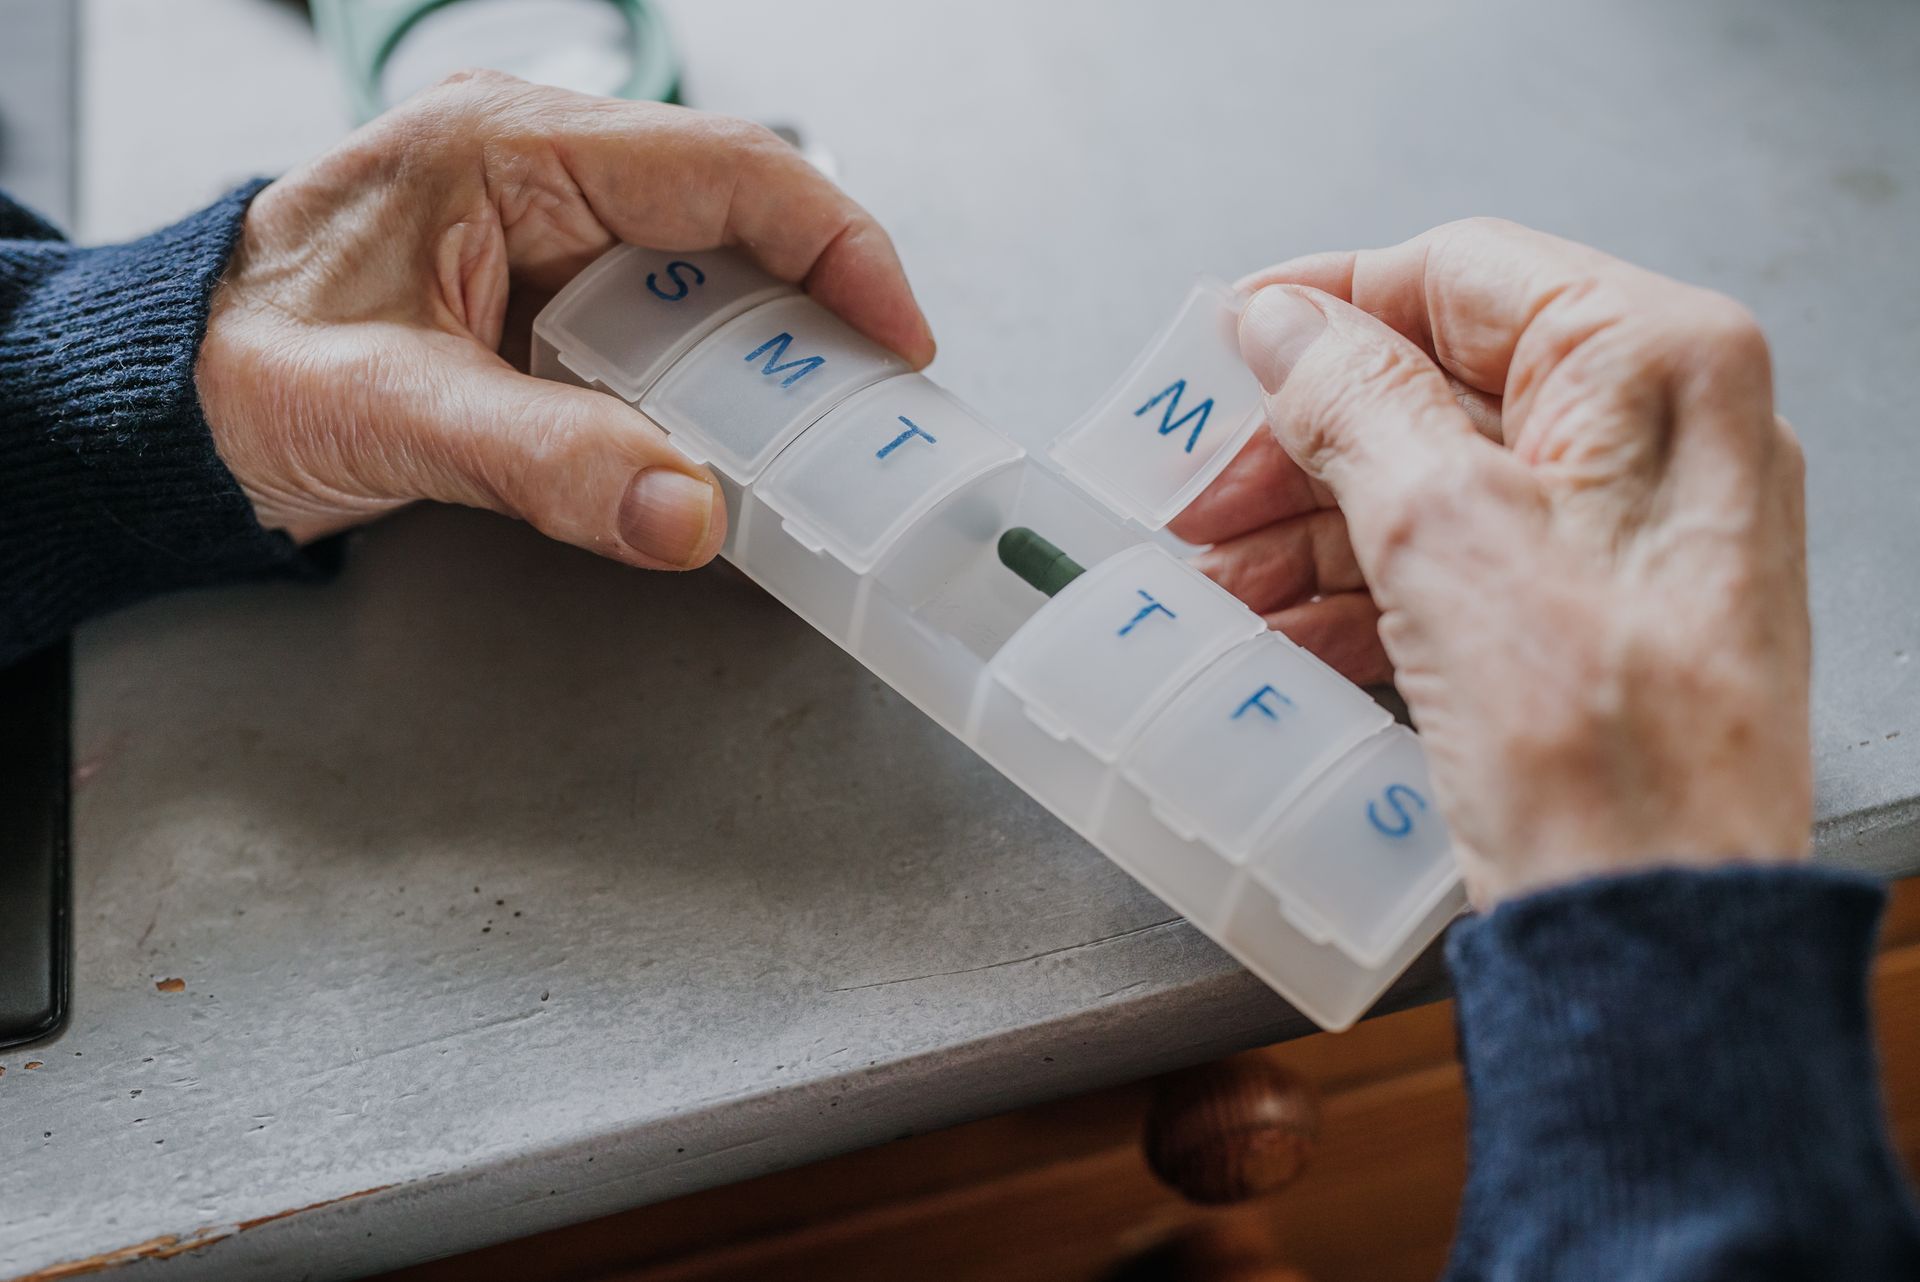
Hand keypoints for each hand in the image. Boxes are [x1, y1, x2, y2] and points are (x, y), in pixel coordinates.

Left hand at [196, 71, 933, 569]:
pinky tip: (725, 434)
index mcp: (508, 147)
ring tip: (805, 436)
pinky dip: (712, 375)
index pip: (729, 170)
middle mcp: (540, 160)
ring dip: (767, 353)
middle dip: (817, 314)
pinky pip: (667, 311)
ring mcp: (547, 216)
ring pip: (711, 268)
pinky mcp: (547, 277)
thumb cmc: (245, 370)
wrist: (172, 397)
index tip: (898, 341)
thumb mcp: (395, 416)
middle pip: (740, 216)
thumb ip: (548, 465)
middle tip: (863, 414)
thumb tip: (689, 514)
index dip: (839, 250)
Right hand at [1174, 218, 1809, 905]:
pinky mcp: (1598, 613)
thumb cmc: (1598, 747)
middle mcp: (1663, 430)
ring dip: (1317, 527)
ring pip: (1440, 478)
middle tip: (1203, 498)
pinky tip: (1285, 628)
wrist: (1658, 933)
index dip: (1326, 303)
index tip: (1226, 342)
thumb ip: (1352, 402)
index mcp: (1658, 366)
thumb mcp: (1444, 532)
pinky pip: (1463, 561)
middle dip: (1304, 445)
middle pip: (1441, 383)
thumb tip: (1281, 319)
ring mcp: (1632, 528)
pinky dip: (1366, 588)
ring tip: (1223, 582)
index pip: (1462, 276)